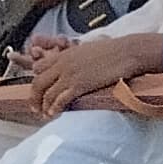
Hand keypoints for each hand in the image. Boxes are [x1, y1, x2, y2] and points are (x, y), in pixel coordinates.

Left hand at [25, 32, 156, 112]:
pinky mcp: (80, 85)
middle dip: (34, 97)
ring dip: (43, 106)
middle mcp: (63, 63)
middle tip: (35, 107)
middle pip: (38, 82)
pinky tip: (54, 113)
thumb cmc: (115, 50)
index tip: (40, 90)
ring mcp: (70, 74)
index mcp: (65, 54)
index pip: (39, 67)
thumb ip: (79, 57)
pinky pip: (60, 99)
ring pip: (46, 93)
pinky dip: (54, 108)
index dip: (37, 80)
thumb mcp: (90, 48)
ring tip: (44, 114)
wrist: (128, 52)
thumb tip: (81, 63)